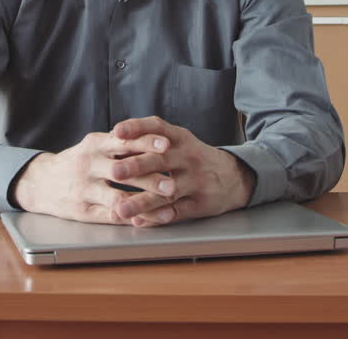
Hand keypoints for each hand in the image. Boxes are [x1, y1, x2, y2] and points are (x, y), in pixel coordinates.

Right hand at [11, 130, 173, 223]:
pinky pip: (111, 216)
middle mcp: (88, 165)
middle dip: (151, 178)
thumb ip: (121, 144)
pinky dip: (133, 218)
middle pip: (123, 170)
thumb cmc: (78, 161)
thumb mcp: (94, 146)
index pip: (123, 141)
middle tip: (173, 183)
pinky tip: (150, 220)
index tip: (167, 144)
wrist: (41, 182)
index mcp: (94, 144)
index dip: (146, 142)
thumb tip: (158, 136)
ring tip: (168, 205)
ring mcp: (84, 189)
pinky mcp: (83, 210)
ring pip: (119, 197)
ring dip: (145, 202)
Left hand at [109, 115, 255, 226]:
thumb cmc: (193, 157)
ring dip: (143, 201)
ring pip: (167, 191)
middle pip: (161, 160)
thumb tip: (113, 137)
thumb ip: (150, 140)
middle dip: (137, 166)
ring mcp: (197, 181)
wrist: (234, 175)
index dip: (137, 128)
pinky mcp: (202, 203)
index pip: (158, 127)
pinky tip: (140, 221)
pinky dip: (158, 217)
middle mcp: (189, 156)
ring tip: (121, 209)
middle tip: (115, 172)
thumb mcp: (178, 142)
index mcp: (180, 138)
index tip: (116, 132)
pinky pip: (177, 211)